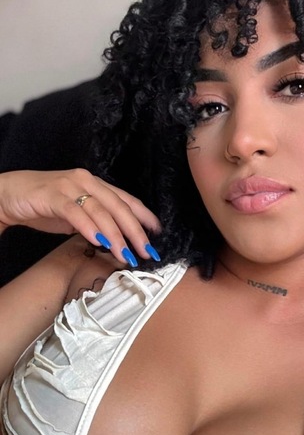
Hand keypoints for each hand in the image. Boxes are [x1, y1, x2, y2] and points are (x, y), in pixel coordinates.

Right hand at [0, 169, 161, 265]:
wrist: (9, 195)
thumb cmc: (45, 206)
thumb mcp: (79, 216)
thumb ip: (99, 223)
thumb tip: (121, 244)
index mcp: (97, 185)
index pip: (127, 200)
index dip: (144, 217)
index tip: (158, 234)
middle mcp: (87, 181)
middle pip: (119, 206)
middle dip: (135, 231)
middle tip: (146, 251)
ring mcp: (69, 186)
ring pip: (100, 210)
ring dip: (115, 235)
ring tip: (125, 254)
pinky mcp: (52, 195)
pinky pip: (75, 211)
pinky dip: (88, 227)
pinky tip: (98, 242)